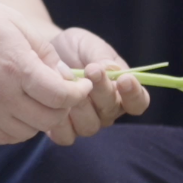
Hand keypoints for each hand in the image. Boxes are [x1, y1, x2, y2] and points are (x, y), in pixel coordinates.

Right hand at [0, 0, 92, 144]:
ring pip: (28, 133)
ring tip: (39, 100)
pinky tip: (19, 109)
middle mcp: (1, 94)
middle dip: (64, 107)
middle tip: (63, 92)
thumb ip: (43, 50)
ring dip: (41, 119)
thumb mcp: (13, 21)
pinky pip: (5, 137)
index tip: (82, 84)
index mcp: (15, 67)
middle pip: (48, 119)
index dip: (79, 92)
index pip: (60, 96)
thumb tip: (64, 75)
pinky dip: (19, 128)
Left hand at [47, 27, 151, 143]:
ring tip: (68, 85)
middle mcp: (107, 111)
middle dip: (102, 91)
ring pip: (90, 126)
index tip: (125, 79)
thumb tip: (110, 71)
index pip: (138, 102)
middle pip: (112, 112)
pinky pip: (66, 136)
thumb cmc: (74, 49)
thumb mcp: (90, 46)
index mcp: (121, 91)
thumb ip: (102, 58)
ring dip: (79, 105)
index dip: (134, 94)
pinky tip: (51, 103)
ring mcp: (86, 123)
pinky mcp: (64, 131)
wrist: (43, 53)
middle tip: (91, 70)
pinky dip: (59, 122)